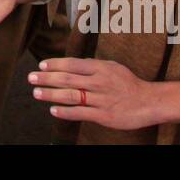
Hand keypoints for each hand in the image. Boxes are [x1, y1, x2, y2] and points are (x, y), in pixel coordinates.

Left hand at [29, 57, 156, 130]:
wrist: (148, 102)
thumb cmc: (128, 83)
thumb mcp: (112, 67)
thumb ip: (93, 66)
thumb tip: (72, 64)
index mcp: (101, 68)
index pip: (72, 64)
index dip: (55, 65)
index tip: (41, 66)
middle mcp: (99, 82)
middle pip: (68, 79)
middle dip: (47, 78)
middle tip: (31, 78)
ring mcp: (101, 99)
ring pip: (71, 96)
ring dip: (51, 94)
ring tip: (37, 93)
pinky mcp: (103, 115)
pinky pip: (80, 113)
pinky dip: (65, 112)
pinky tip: (53, 110)